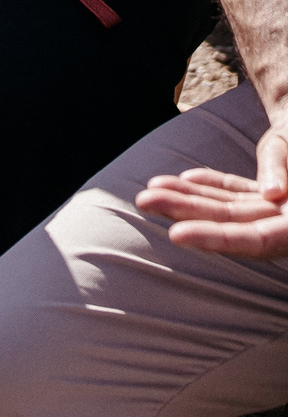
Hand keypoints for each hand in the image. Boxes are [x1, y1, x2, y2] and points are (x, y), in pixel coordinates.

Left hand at [138, 125, 287, 259]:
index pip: (255, 241)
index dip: (214, 238)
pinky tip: (188, 176)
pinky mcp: (279, 195)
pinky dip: (216, 185)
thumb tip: (272, 193)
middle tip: (143, 199)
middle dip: (187, 211)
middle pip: (231, 223)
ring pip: (230, 206)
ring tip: (152, 186)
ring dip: (191, 195)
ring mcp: (283, 211)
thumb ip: (284, 175)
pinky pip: (242, 193)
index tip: (175, 233)